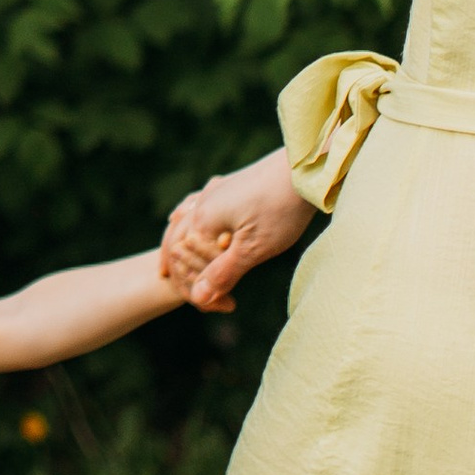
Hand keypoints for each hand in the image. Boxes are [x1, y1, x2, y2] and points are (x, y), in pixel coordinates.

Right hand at [160, 146, 313, 311]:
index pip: (183, 259)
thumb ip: (223, 273)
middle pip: (177, 238)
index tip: (215, 306)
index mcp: (203, 220)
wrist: (304, 168)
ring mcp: (215, 191)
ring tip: (170, 258)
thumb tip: (198, 297)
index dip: (193, 285)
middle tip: (179, 287)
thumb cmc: (280, 209)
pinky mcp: (229, 184)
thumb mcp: (253, 249)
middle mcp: (203, 203)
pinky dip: (187, 213)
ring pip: (184, 218)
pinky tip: (187, 211)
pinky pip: (197, 201)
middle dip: (178, 266)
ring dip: (177, 241)